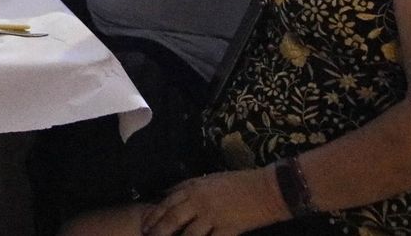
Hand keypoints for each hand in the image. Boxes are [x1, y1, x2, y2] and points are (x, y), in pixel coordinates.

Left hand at [141, 169, 285, 235]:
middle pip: (172, 220)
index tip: (145, 227)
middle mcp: (199, 202)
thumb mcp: (209, 179)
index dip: (154, 216)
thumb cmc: (238, 182)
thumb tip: (168, 194)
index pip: (167, 203)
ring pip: (188, 235)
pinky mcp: (227, 230)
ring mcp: (213, 217)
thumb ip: (188, 187)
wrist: (266, 190)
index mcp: (194, 188)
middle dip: (159, 232)